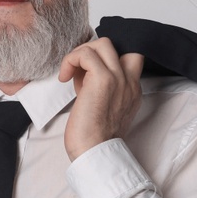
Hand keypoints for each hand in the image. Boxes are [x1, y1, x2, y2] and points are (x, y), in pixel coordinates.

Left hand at [59, 36, 144, 160]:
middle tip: (77, 71)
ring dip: (80, 54)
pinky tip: (64, 78)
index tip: (87, 73)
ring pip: (102, 44)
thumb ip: (99, 88)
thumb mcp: (102, 108)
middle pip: (115, 45)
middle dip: (91, 51)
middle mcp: (129, 82)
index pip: (127, 57)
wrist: (94, 153)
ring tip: (70, 74)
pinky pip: (86, 54)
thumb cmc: (93, 138)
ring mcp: (118, 79)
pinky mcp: (103, 79)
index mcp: (132, 90)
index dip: (105, 58)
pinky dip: (71, 60)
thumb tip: (82, 73)